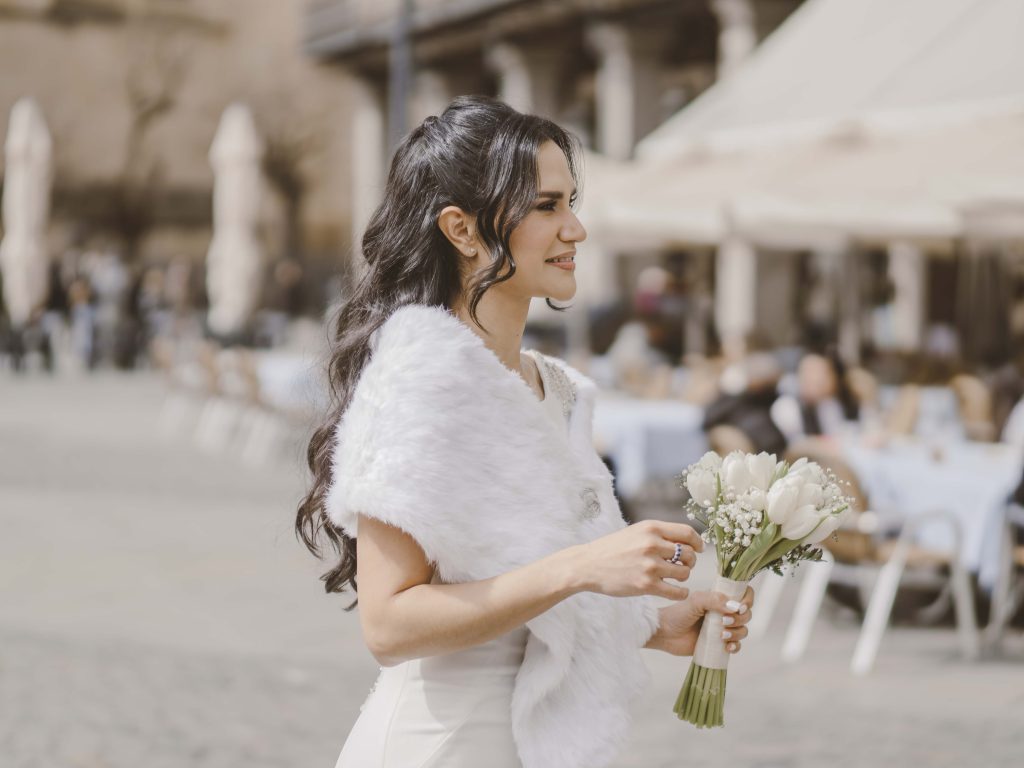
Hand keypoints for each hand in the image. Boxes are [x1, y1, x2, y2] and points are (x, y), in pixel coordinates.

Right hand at [571, 520, 702, 599]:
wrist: (588, 565)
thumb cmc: (613, 549)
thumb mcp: (636, 532)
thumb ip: (659, 534)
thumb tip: (687, 541)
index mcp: (651, 528)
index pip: (687, 533)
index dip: (698, 542)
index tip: (699, 549)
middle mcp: (652, 544)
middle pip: (689, 554)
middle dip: (691, 562)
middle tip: (684, 566)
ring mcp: (649, 566)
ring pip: (684, 573)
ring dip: (683, 577)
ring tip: (674, 577)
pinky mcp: (646, 585)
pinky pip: (677, 591)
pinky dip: (681, 593)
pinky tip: (676, 591)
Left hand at [647, 586, 755, 656]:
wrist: (665, 634)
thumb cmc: (678, 614)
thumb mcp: (695, 601)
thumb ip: (714, 599)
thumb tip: (734, 607)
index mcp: (719, 599)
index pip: (743, 595)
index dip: (747, 600)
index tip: (741, 607)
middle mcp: (723, 613)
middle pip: (746, 614)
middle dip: (740, 619)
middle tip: (724, 622)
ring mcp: (722, 629)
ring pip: (743, 630)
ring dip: (737, 633)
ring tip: (721, 635)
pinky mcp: (719, 644)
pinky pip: (736, 646)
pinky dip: (735, 646)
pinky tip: (726, 646)